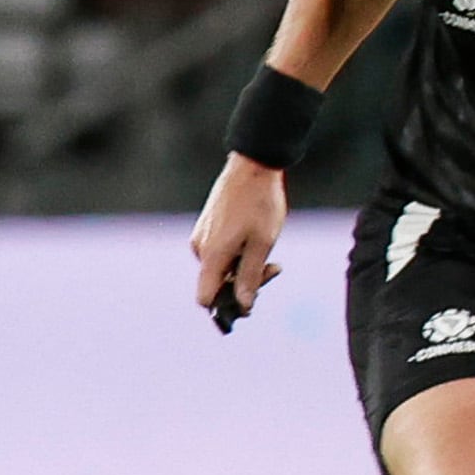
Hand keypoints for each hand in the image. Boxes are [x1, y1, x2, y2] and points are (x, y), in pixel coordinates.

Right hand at [191, 154, 289, 316]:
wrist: (252, 168)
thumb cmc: (260, 204)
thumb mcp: (262, 244)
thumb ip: (250, 276)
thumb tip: (242, 305)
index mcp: (212, 255)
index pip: (205, 297)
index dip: (226, 306)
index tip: (251, 300)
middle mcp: (200, 248)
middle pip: (217, 284)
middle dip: (244, 283)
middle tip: (274, 268)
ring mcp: (202, 237)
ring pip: (221, 268)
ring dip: (244, 268)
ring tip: (269, 253)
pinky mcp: (207, 228)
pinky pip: (221, 253)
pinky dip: (239, 254)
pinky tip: (257, 241)